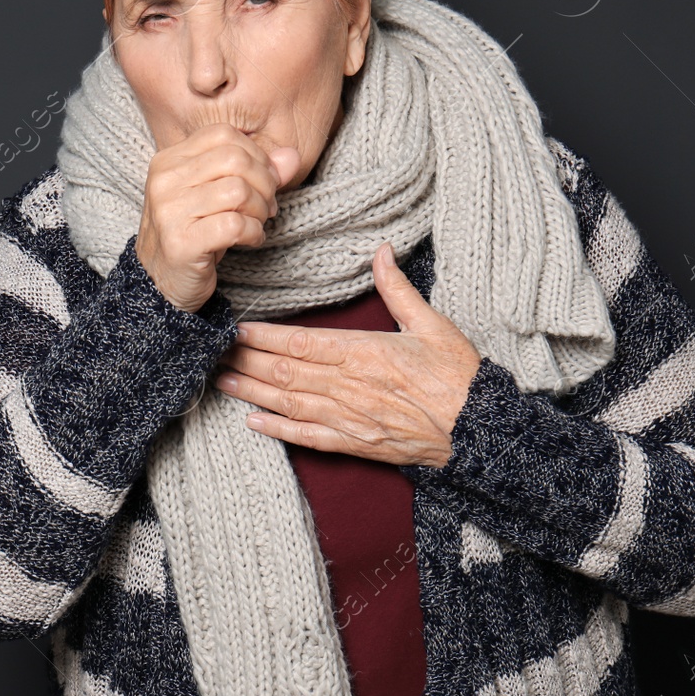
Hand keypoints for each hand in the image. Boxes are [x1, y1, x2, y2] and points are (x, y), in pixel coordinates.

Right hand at [135, 123, 300, 312]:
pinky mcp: (180, 243)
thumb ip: (256, 171)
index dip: (256, 155)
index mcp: (168, 161)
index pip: (223, 135)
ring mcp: (169, 212)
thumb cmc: (192, 233)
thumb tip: (292, 155)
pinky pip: (235, 226)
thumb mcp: (219, 195)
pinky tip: (250, 240)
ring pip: (238, 191)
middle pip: (235, 160)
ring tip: (257, 223)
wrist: (159, 284)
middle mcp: (164, 181)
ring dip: (260, 211)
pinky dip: (254, 233)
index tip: (264, 180)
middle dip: (264, 183)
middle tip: (267, 206)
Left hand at [212, 242, 482, 466]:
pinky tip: (252, 421)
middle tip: (214, 351)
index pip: (301, 342)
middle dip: (247, 360)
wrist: (481, 431)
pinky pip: (310, 438)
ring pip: (289, 403)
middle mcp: (350, 387)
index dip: (264, 336)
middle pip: (286, 371)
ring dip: (252, 391)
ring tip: (221, 380)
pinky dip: (278, 430)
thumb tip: (380, 250)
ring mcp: (351, 419)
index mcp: (365, 353)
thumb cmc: (459, 376)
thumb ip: (398, 288)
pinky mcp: (357, 444)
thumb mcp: (432, 323)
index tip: (237, 328)